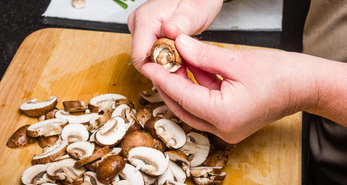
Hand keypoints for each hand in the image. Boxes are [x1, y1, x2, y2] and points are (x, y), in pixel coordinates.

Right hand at [127, 0, 222, 70]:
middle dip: (165, 68)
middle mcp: (138, 25)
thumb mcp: (194, 11)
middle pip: (144, 60)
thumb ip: (180, 24)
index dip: (158, 69)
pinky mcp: (147, 34)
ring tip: (185, 57)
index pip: (140, 58)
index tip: (177, 70)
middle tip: (186, 65)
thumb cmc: (197, 0)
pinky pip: (155, 52)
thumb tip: (168, 31)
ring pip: (150, 58)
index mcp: (145, 20)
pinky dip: (168, 57)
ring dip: (168, 63)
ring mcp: (141, 30)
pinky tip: (181, 52)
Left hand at [141, 34, 329, 143]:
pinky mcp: (228, 122)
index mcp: (224, 116)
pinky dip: (195, 88)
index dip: (161, 77)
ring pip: (190, 107)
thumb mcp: (237, 60)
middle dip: (167, 83)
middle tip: (156, 62)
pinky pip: (203, 106)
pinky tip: (189, 69)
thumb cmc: (281, 75)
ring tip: (172, 62)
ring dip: (180, 85)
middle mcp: (222, 129)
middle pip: (181, 106)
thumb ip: (203, 54)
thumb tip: (179, 45)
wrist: (305, 86)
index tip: (148, 63)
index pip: (182, 95)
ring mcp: (225, 128)